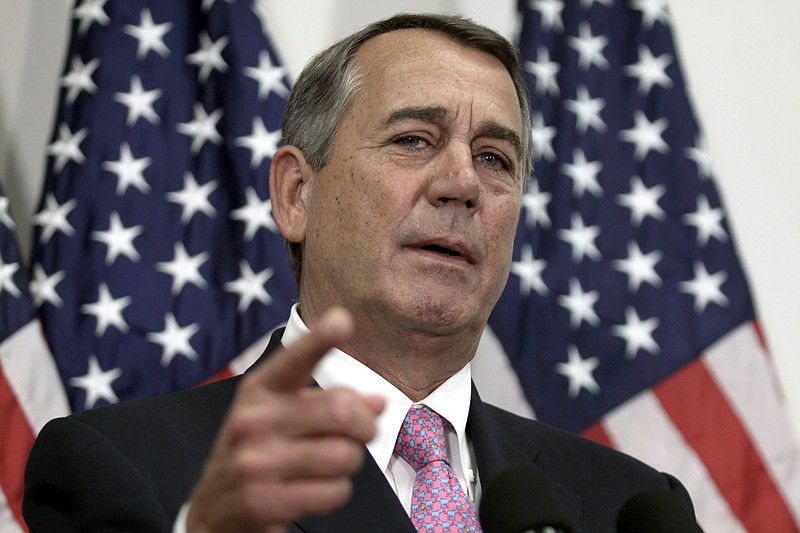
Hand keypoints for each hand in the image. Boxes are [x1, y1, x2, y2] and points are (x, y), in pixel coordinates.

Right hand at [186, 307, 384, 531]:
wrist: (212, 511)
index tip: (342, 319)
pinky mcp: (263, 501)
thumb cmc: (258, 452)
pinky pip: (333, 491)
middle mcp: (253, 421)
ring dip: (349, 464)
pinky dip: (336, 492)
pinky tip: (314, 490)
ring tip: (328, 466)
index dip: (320, 339)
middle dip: (365, 426)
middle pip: (340, 412)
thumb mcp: (283, 416)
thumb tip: (377, 402)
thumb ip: (330, 402)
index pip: (294, 360)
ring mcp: (255, 463)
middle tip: (361, 433)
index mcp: (260, 390)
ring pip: (343, 455)